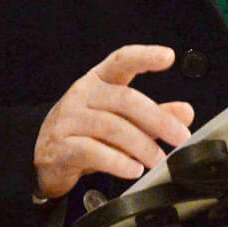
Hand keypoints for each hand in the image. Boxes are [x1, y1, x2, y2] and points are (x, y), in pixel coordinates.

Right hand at [32, 44, 193, 201]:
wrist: (42, 155)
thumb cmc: (86, 132)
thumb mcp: (121, 120)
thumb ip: (153, 115)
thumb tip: (185, 112)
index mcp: (98, 80)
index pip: (121, 60)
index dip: (144, 56)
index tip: (168, 56)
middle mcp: (83, 94)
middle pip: (125, 100)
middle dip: (158, 119)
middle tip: (181, 137)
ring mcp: (69, 119)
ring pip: (112, 127)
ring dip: (141, 145)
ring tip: (159, 160)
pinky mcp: (61, 146)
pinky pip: (93, 151)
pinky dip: (117, 162)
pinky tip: (133, 170)